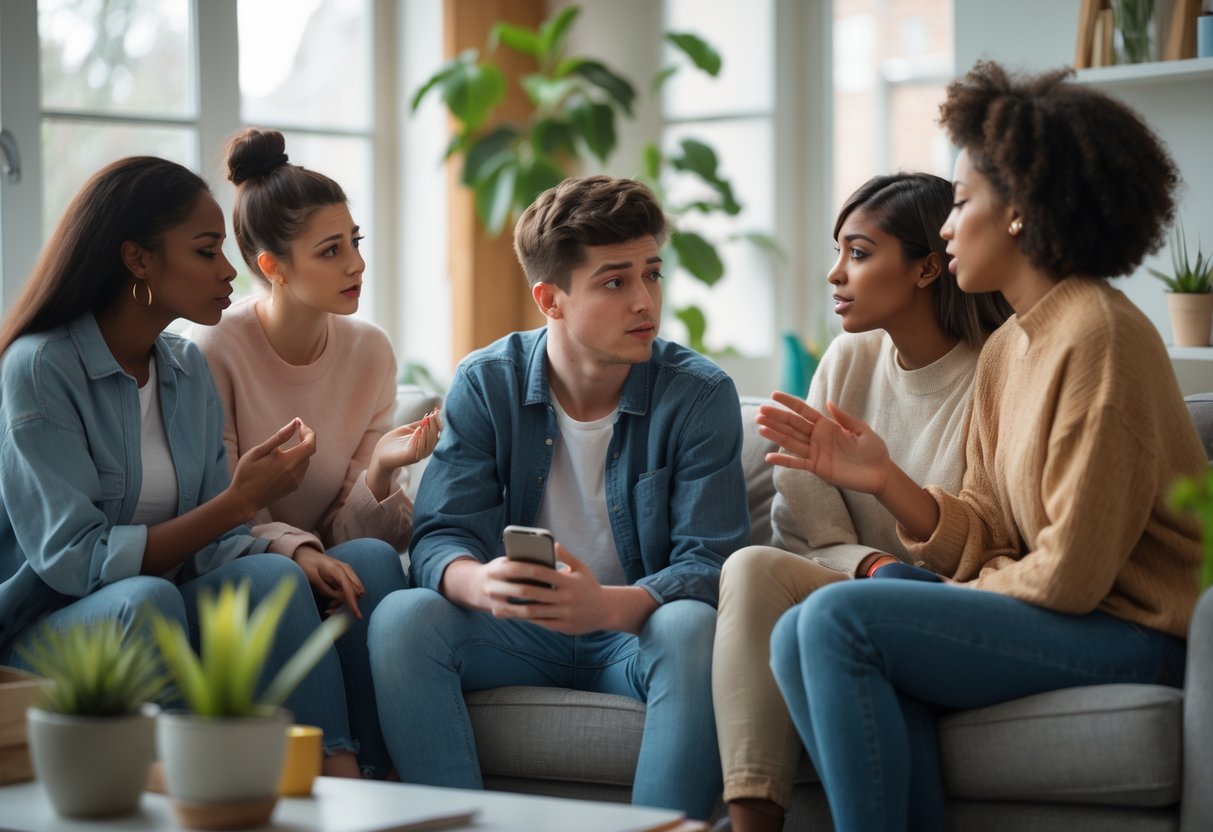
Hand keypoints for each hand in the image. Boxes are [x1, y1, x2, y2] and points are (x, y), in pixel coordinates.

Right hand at [228, 419, 315, 518]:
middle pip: (309, 451)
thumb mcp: (258, 452)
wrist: (243, 500)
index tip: (299, 423)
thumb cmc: (247, 474)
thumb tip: (294, 423)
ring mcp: (296, 481)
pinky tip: (282, 460)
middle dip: (305, 438)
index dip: (308, 432)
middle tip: (295, 429)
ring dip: (301, 450)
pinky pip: (301, 470)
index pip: (310, 444)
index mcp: (287, 462)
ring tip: (285, 446)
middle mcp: (295, 472)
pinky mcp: (294, 487)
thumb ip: (279, 437)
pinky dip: (297, 461)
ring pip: (306, 461)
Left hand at [292, 546, 365, 618]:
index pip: (350, 589)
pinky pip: (349, 590)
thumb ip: (329, 591)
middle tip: (329, 609)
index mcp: (338, 570)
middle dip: (346, 604)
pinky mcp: (346, 576)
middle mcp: (347, 570)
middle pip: (355, 592)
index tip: (358, 616)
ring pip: (354, 592)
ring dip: (344, 602)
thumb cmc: (307, 566)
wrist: (306, 554)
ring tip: (329, 606)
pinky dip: (343, 598)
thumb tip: (343, 601)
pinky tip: (332, 600)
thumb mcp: (314, 580)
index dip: (354, 604)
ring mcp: (348, 572)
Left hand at [367, 408, 441, 499]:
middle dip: (435, 425)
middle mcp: (424, 450)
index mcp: (424, 443)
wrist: (379, 455)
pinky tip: (419, 429)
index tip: (437, 410)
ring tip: (428, 420)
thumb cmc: (392, 443)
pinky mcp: (410, 457)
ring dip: (430, 431)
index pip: (437, 432)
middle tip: (434, 414)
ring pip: (430, 444)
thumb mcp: (407, 429)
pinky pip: (419, 448)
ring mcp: (418, 454)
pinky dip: (420, 438)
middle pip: (436, 438)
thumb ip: (419, 424)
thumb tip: (432, 414)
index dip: (438, 421)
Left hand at [489, 545, 612, 634]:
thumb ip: (566, 556)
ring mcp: (563, 614)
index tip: (506, 567)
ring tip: (500, 605)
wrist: (607, 610)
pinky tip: (515, 614)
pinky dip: (526, 619)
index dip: (521, 569)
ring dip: (514, 608)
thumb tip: (552, 543)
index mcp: (567, 581)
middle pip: (533, 593)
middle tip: (497, 587)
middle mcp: (565, 598)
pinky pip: (540, 623)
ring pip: (533, 611)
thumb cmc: (590, 586)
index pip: (540, 572)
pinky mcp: (562, 627)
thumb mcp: (582, 568)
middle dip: (512, 590)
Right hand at [756, 392, 891, 495]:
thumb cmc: (874, 450)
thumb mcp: (862, 430)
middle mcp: (817, 437)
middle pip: (792, 425)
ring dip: (775, 435)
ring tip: (760, 427)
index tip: (773, 395)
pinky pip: (797, 463)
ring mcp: (815, 452)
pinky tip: (769, 458)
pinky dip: (783, 461)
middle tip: (759, 412)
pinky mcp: (817, 468)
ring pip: (791, 442)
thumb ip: (844, 418)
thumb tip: (828, 402)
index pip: (803, 411)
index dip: (789, 403)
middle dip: (776, 418)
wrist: (879, 474)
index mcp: (826, 425)